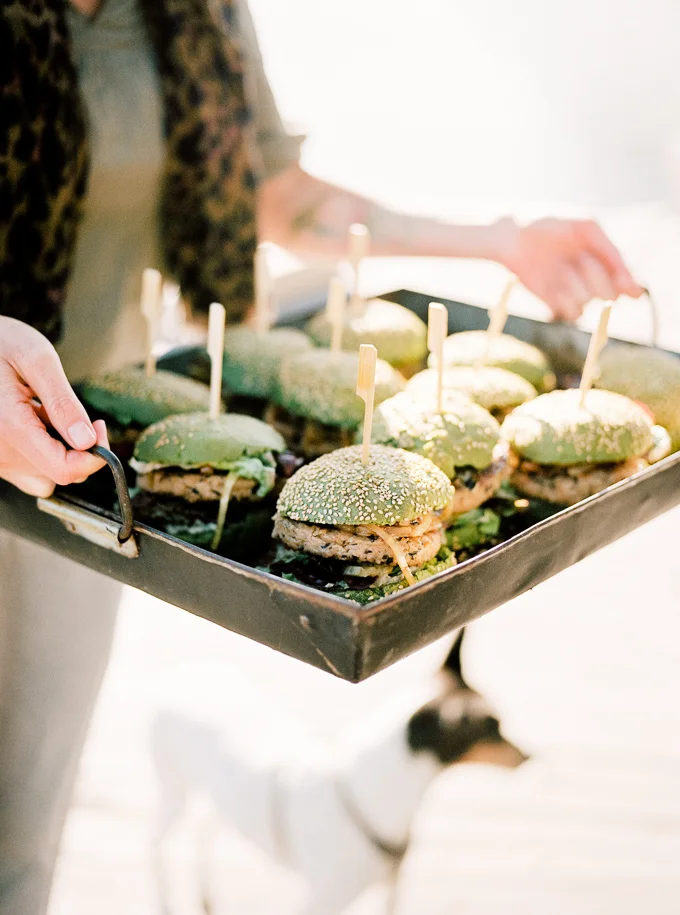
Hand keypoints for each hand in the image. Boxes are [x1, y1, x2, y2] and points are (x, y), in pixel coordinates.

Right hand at [0, 317, 108, 497]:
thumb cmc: (2, 344)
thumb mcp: (37, 360)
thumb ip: (63, 402)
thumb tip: (87, 440)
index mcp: (11, 427)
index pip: (65, 469)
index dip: (93, 454)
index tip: (98, 428)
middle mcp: (1, 451)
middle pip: (60, 474)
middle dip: (78, 448)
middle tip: (73, 412)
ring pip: (47, 476)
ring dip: (60, 451)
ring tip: (47, 415)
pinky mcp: (0, 458)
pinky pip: (31, 471)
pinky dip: (44, 453)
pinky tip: (37, 425)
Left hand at [499, 217, 643, 320]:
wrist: (511, 239)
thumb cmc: (546, 226)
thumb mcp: (583, 228)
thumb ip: (608, 249)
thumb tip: (628, 277)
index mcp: (598, 256)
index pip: (622, 276)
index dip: (628, 284)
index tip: (631, 291)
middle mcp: (588, 276)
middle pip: (608, 292)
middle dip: (597, 279)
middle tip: (581, 262)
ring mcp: (572, 290)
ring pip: (588, 301)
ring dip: (576, 286)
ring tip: (558, 269)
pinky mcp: (556, 302)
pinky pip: (573, 313)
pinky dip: (565, 303)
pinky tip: (552, 287)